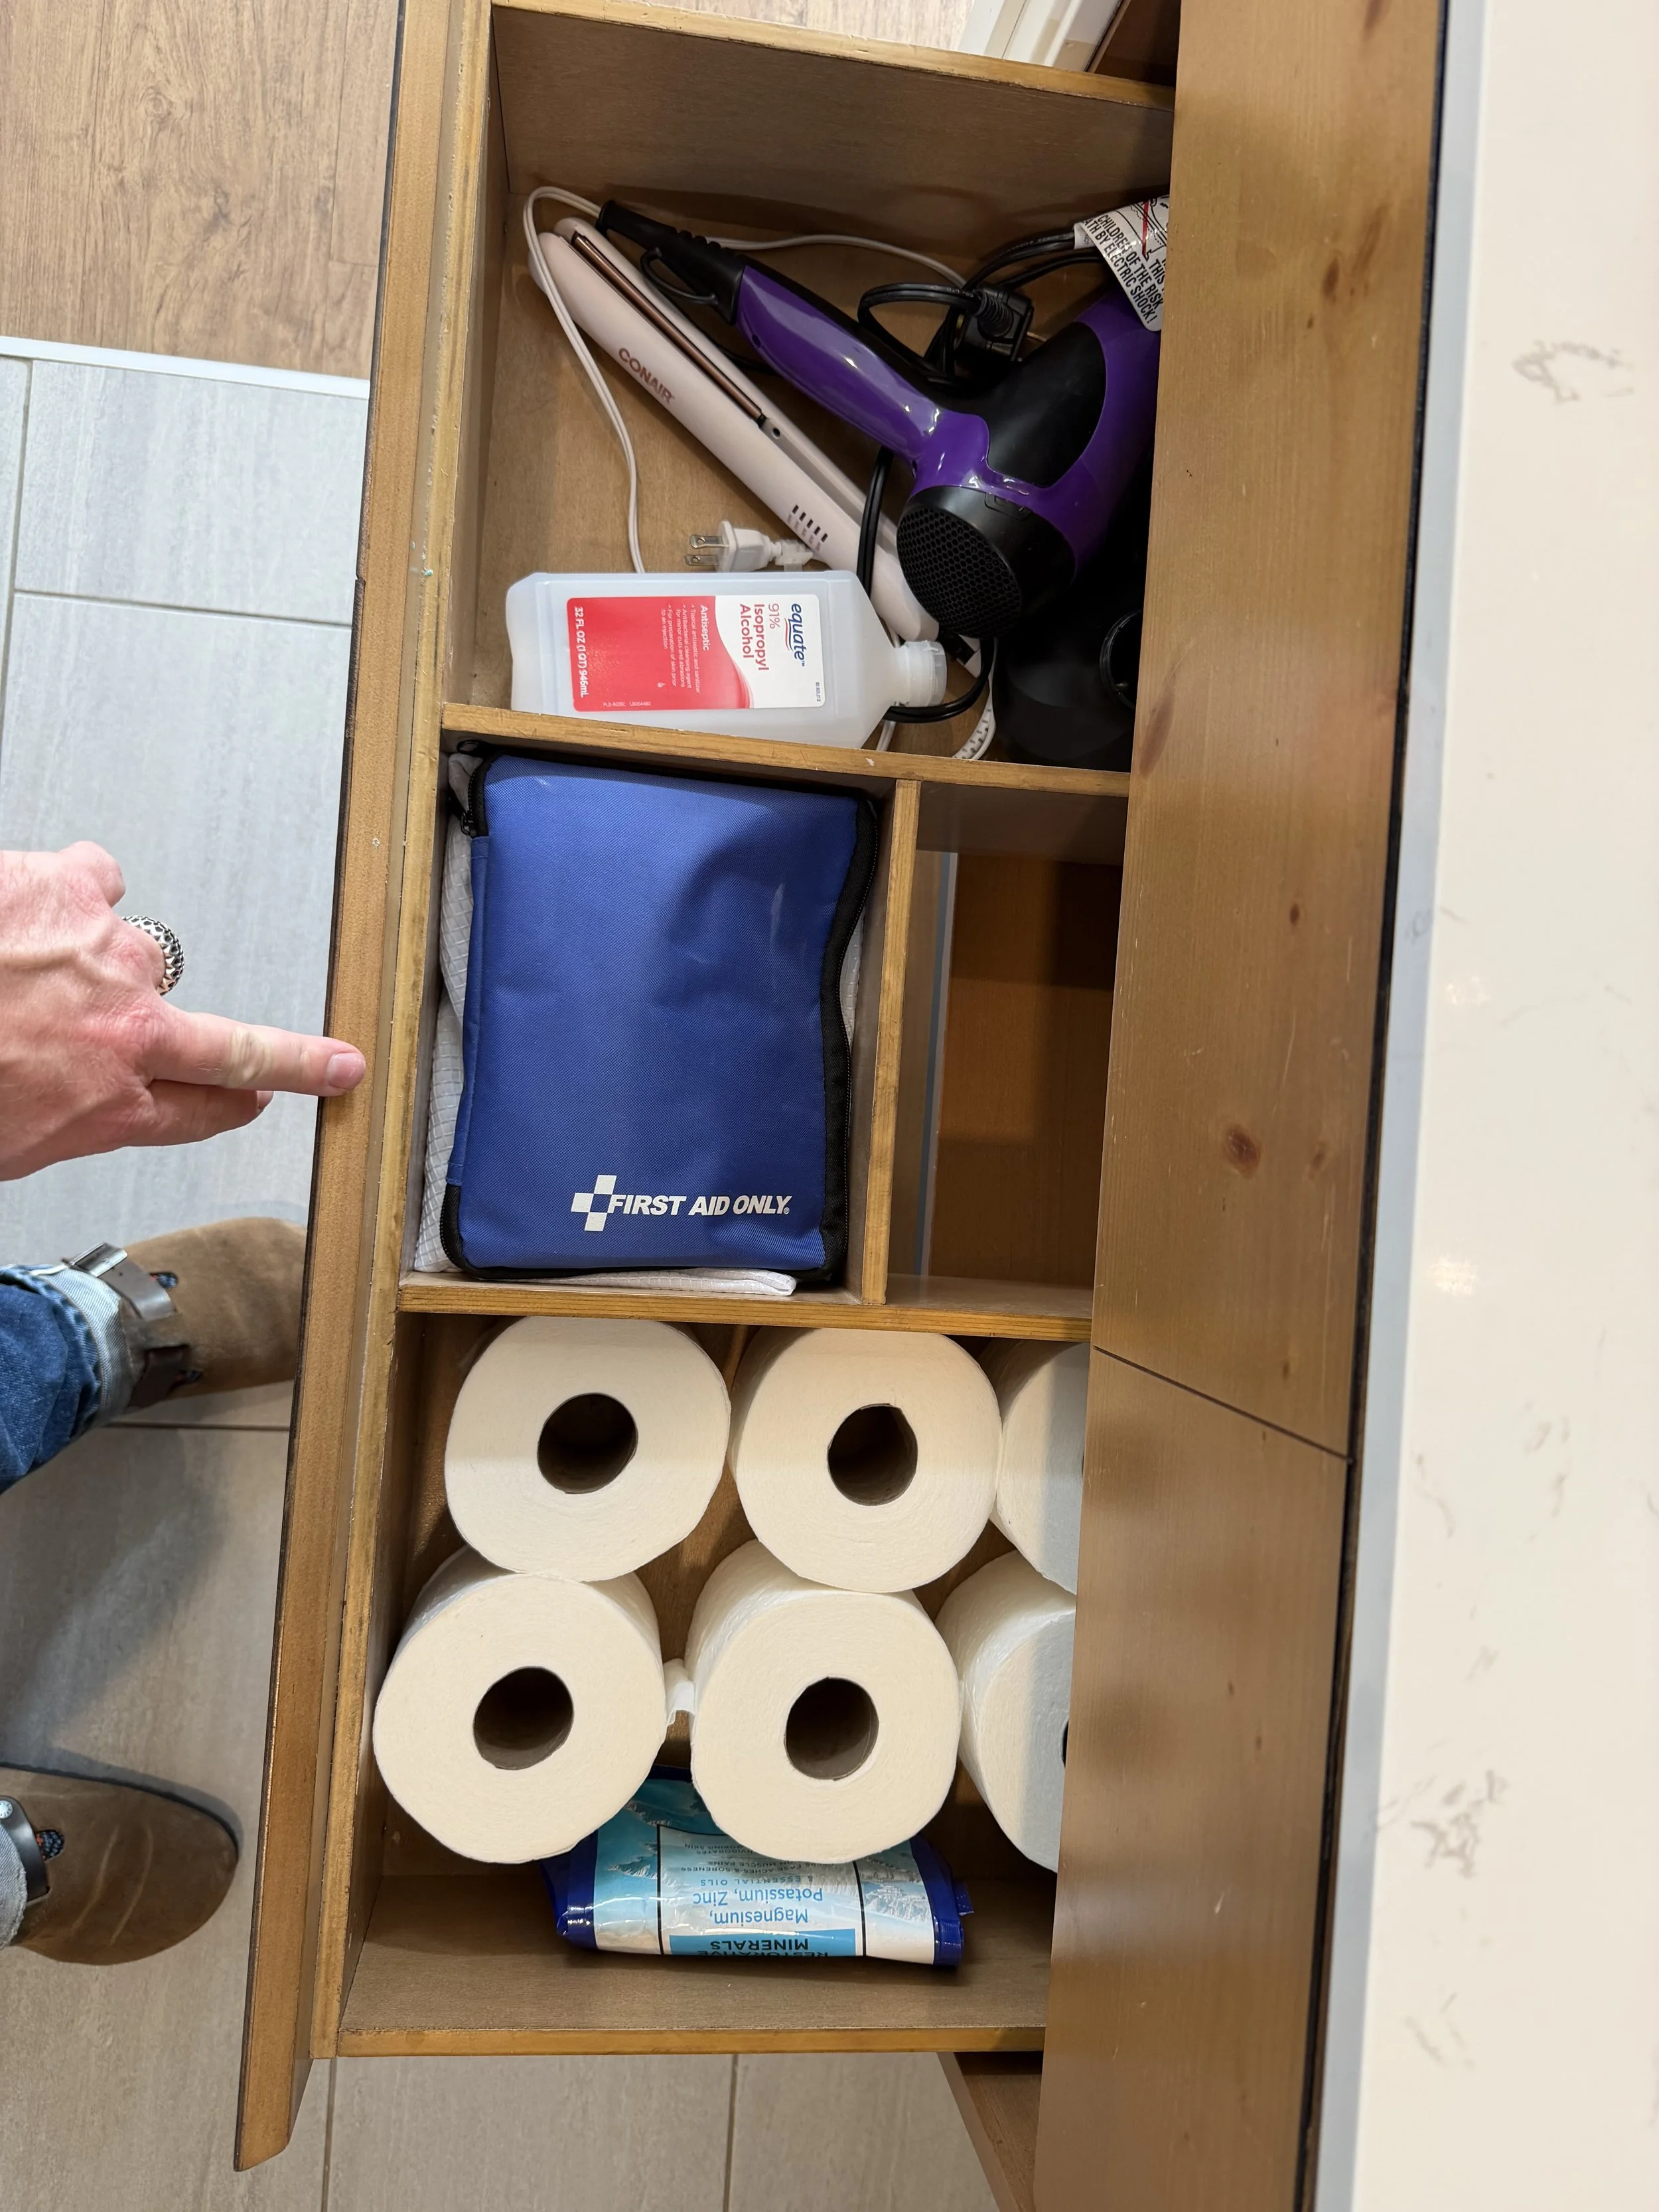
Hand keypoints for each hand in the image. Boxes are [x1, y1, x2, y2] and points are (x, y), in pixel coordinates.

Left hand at [0, 843, 366, 1180]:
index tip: (297, 1091)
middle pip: (225, 1045)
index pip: (210, 1110)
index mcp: (107, 1105)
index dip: (256, 1101)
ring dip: (98, 960)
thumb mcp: (5, 1138)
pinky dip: (74, 886)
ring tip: (33, 963)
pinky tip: (38, 899)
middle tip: (321, 1058)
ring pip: (141, 956)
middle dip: (286, 1057)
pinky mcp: (71, 886)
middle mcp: (126, 1032)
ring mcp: (105, 956)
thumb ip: (51, 1116)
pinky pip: (101, 878)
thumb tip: (63, 1102)